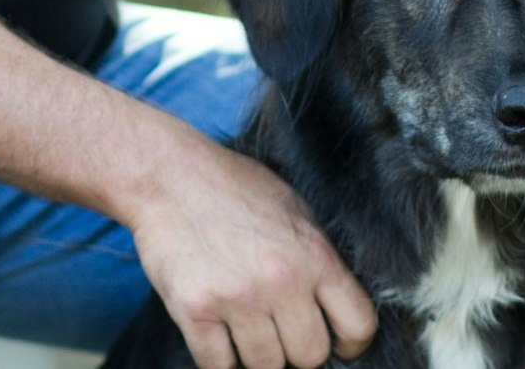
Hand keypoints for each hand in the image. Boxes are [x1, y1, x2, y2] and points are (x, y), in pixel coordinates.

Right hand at [125, 140, 374, 368]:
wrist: (166, 174)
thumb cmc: (232, 187)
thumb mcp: (292, 208)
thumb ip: (318, 256)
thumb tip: (337, 306)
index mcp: (314, 254)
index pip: (358, 325)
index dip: (349, 343)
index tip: (336, 343)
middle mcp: (281, 280)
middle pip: (310, 356)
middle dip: (296, 349)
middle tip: (279, 330)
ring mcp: (237, 297)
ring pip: (266, 367)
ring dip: (257, 354)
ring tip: (245, 327)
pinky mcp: (195, 309)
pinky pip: (219, 366)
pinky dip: (220, 360)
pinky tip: (219, 336)